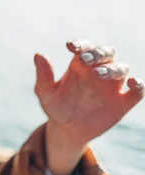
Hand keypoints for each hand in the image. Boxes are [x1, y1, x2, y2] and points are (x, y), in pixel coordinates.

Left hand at [33, 40, 143, 174]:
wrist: (68, 131)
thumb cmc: (56, 107)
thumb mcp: (46, 93)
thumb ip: (43, 75)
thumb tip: (38, 54)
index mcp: (79, 65)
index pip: (85, 47)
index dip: (81, 44)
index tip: (70, 46)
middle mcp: (98, 71)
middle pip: (106, 53)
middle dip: (97, 53)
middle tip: (84, 58)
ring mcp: (112, 86)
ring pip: (121, 69)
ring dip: (112, 69)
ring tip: (97, 74)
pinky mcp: (123, 101)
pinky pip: (138, 90)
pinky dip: (139, 85)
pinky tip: (133, 83)